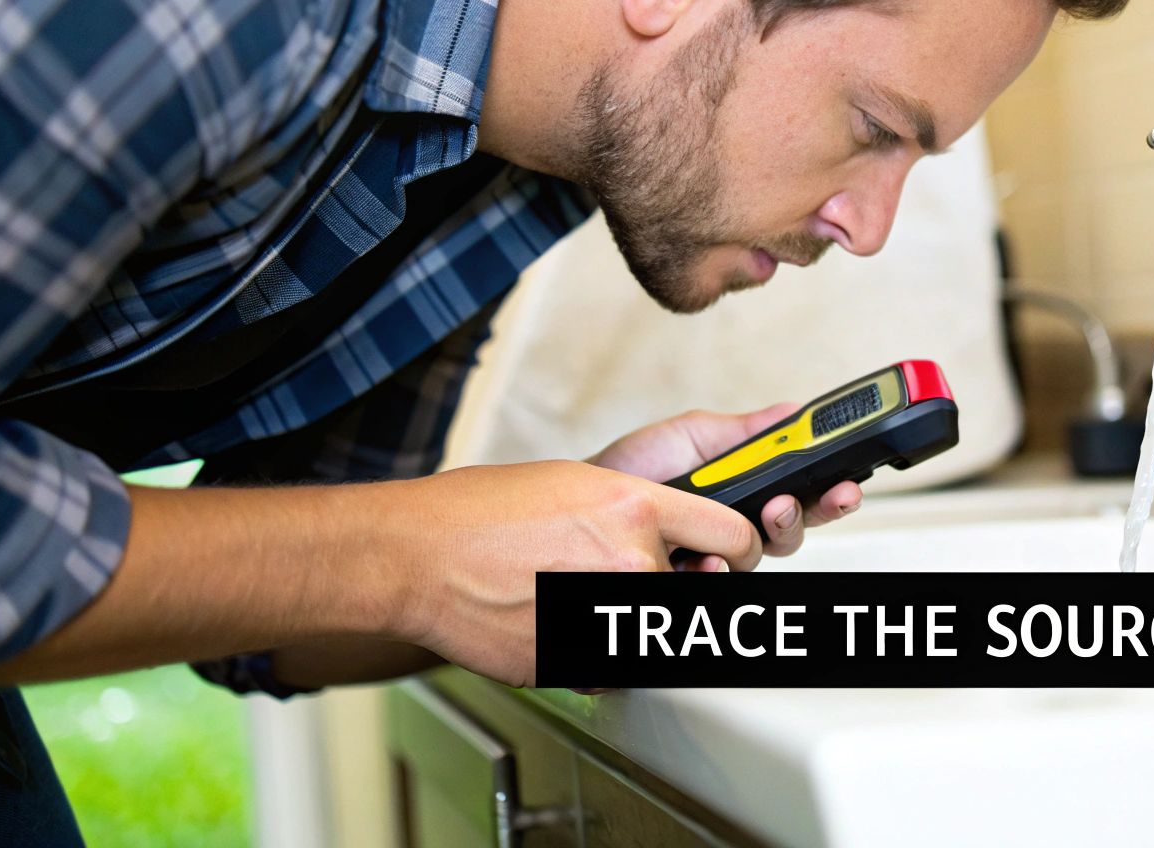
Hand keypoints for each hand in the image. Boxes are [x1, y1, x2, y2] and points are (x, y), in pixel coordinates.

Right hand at [392, 460, 765, 687]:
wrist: (415, 558)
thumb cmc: (478, 515)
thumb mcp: (575, 485)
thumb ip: (636, 512)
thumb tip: (672, 535)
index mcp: (636, 508)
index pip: (734, 536)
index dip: (738, 547)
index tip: (728, 553)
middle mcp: (631, 563)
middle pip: (701, 592)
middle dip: (679, 588)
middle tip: (634, 581)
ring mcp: (607, 617)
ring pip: (659, 634)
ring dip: (636, 623)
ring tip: (580, 598)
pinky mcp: (581, 662)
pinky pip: (617, 669)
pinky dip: (599, 655)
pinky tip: (559, 624)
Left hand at [588, 404, 862, 561]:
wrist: (582, 505)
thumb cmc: (632, 470)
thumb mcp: (694, 435)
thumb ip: (747, 430)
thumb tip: (795, 413)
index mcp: (750, 486)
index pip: (804, 491)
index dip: (829, 490)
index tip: (844, 482)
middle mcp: (741, 523)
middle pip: (796, 529)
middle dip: (808, 514)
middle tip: (790, 502)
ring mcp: (719, 553)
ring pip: (766, 557)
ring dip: (765, 538)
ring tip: (753, 517)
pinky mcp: (694, 576)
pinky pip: (723, 581)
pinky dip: (717, 570)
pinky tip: (705, 558)